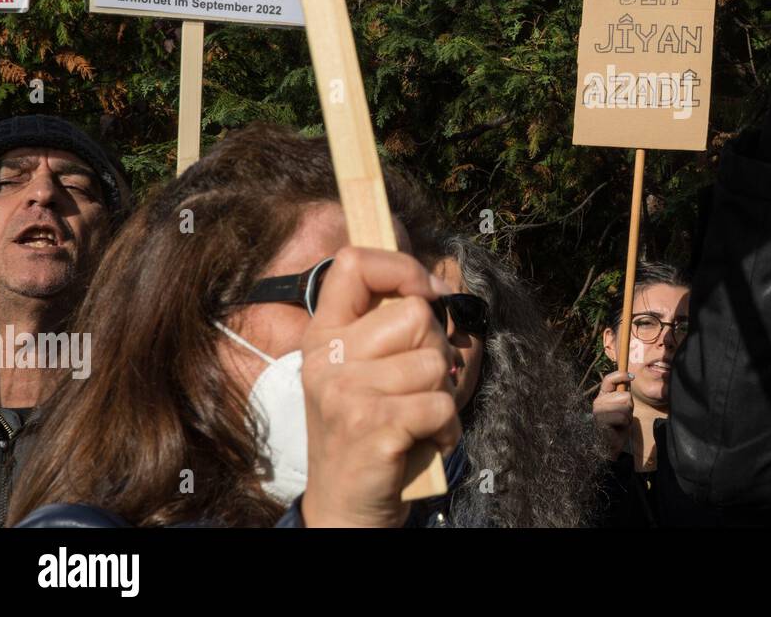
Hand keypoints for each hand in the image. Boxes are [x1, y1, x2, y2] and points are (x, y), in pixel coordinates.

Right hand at [300, 246, 459, 527]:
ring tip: (416, 419)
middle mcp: (326, 359)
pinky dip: (447, 429)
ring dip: (442, 396)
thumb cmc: (368, 431)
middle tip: (417, 387)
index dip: (401, 267)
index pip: (354, 263)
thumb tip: (437, 283)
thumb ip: (387, 326)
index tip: (426, 293)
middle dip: (436, 351)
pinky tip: (424, 441)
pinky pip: (440, 405)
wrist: (343, 508)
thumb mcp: (363, 372)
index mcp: (323, 335)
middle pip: (416, 314)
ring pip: (435, 363)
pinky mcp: (370, 427)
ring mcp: (344, 393)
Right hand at [591, 369, 634, 460]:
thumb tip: (629, 378)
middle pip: (625, 396)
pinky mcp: (601, 420)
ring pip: (625, 406)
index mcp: (602, 396)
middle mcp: (598, 401)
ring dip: (627, 417)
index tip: (632, 376)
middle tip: (622, 418)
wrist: (607, 448)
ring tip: (620, 424)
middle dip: (629, 407)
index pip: (609, 379)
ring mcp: (598, 411)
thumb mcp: (622, 408)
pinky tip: (617, 429)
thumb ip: (623, 395)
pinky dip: (624, 424)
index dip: (621, 375)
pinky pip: (622, 417)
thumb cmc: (616, 428)